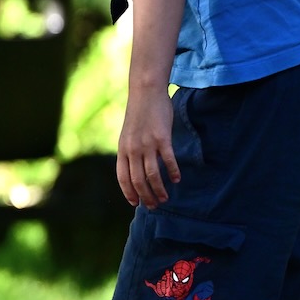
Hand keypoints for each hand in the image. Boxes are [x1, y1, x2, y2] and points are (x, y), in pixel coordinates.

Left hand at [117, 88, 179, 208]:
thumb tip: (135, 169)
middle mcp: (132, 149)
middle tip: (155, 205)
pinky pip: (168, 160)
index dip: (129, 192)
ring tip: (166, 198)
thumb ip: (130, 151)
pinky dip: (173, 172)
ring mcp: (147, 144)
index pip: (123, 177)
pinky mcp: (162, 138)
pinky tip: (177, 180)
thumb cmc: (138, 115)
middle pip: (138, 180)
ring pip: (152, 174)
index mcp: (122, 150)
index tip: (135, 203)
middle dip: (146, 196)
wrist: (145, 94)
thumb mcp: (128, 135)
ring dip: (159, 189)